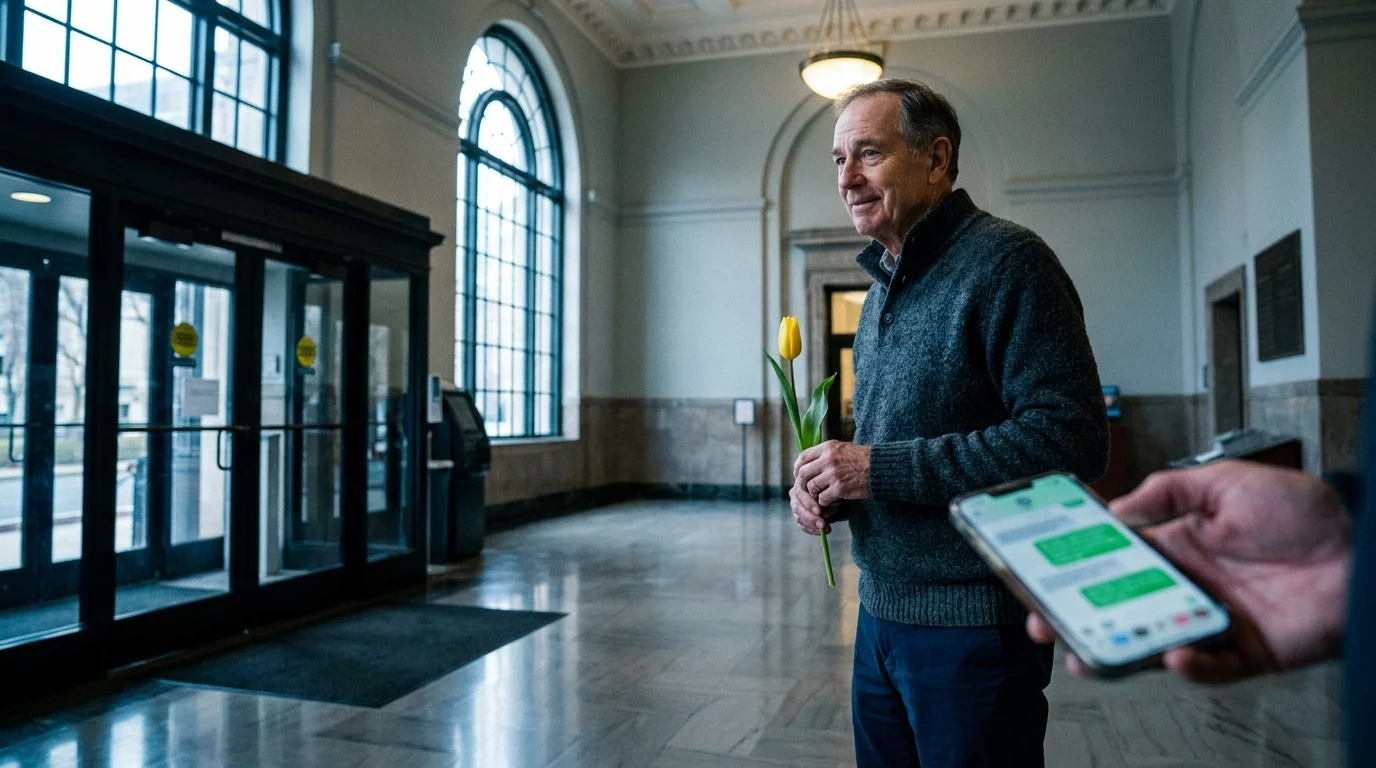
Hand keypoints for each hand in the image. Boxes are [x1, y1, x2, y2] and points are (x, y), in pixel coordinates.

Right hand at [790, 482, 830, 535]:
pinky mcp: (798, 515)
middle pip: (797, 506)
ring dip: (811, 524)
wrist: (832, 489)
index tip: (819, 511)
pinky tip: (820, 532)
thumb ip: (825, 490)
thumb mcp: (830, 486)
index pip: (800, 493)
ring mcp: (796, 504)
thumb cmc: (830, 485)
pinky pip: (801, 524)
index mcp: (801, 482)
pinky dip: (811, 529)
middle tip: (822, 524)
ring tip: (824, 529)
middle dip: (810, 517)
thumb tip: (823, 499)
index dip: (808, 503)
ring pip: (798, 516)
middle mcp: (795, 493)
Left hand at [793, 440, 870, 505]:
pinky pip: (823, 498)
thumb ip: (825, 453)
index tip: (798, 475)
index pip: (803, 457)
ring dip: (815, 494)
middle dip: (803, 484)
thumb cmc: (861, 459)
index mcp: (828, 448)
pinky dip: (825, 502)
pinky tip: (832, 500)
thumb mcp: (842, 448)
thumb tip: (807, 462)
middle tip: (808, 490)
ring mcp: (833, 474)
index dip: (798, 468)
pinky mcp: (840, 488)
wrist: (879, 468)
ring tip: (822, 495)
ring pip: (812, 487)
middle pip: (804, 473)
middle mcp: (828, 459)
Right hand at [1025, 460, 1351, 683]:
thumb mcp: (1226, 482)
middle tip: (1044, 623)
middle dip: (1076, 617)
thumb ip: (1169, 491)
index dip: (1076, 567)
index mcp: (1177, 544)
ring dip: (1117, 650)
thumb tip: (1116, 509)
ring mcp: (1211, 619)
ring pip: (1150, 641)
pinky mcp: (1243, 651)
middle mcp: (1187, 584)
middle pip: (1118, 606)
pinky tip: (1173, 656)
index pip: (1113, 559)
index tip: (1041, 570)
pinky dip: (1188, 667)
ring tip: (1088, 653)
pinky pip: (1207, 667)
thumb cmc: (1304, 512)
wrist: (1362, 551)